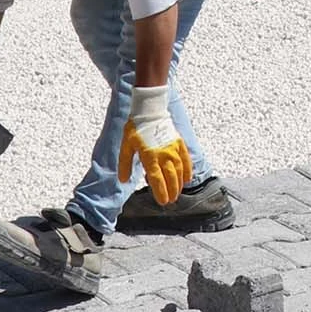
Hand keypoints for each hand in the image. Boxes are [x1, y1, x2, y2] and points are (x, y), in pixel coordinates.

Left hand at [119, 85, 190, 205]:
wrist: (150, 110)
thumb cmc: (136, 128)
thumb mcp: (126, 146)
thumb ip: (125, 164)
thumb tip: (123, 180)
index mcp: (149, 156)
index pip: (156, 179)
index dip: (160, 192)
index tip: (162, 202)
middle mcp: (163, 154)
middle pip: (170, 177)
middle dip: (171, 191)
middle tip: (170, 201)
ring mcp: (173, 149)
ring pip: (179, 170)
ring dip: (179, 184)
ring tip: (177, 193)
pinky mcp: (179, 143)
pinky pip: (186, 159)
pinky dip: (187, 170)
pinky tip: (187, 179)